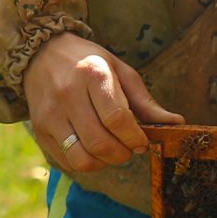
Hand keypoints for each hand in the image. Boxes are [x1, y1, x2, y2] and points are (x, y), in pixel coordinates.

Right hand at [27, 33, 182, 172]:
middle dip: (123, 153)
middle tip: (129, 148)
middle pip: (100, 143)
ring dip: (104, 163)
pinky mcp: (39, 129)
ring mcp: (50, 114)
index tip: (142, 141)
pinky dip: (86, 163)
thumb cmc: (88, 62)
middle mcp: (68, 94)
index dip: (135, 138)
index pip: (117, 118)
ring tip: (111, 151)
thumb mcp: (120, 71)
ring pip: (82, 158)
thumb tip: (177, 123)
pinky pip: (67, 161)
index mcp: (92, 74)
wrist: (42, 54)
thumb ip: (145, 101)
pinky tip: (93, 150)